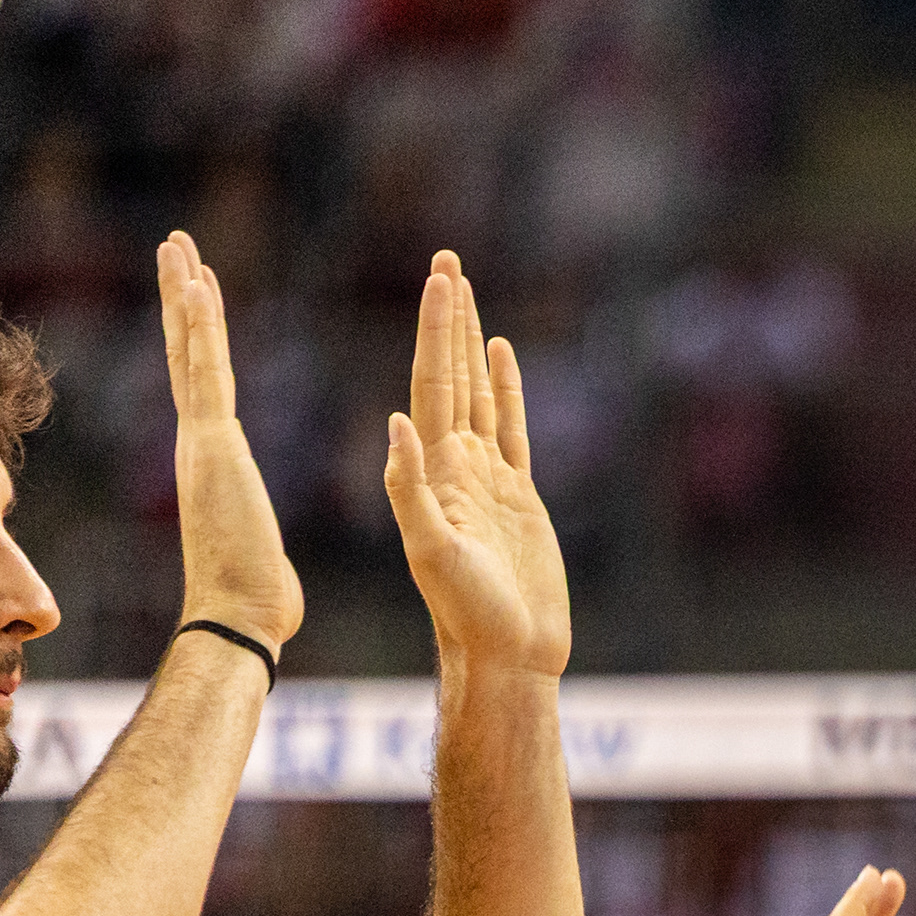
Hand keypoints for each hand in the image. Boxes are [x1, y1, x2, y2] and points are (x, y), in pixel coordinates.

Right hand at [159, 233, 303, 650]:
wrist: (240, 618)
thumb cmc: (257, 600)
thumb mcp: (260, 548)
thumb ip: (252, 534)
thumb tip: (257, 551)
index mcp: (216, 460)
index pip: (209, 383)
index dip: (202, 338)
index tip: (201, 293)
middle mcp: (201, 442)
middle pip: (190, 355)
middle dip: (183, 300)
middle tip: (176, 248)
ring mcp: (202, 441)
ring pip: (191, 352)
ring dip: (185, 297)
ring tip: (178, 246)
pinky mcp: (213, 445)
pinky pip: (205, 373)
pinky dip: (199, 328)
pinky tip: (196, 285)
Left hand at [384, 252, 570, 678]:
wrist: (506, 655)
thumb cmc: (466, 615)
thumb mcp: (432, 553)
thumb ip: (411, 491)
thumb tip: (396, 423)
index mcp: (434, 470)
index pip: (433, 383)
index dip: (436, 331)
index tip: (439, 281)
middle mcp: (456, 464)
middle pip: (451, 373)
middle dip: (448, 317)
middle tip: (446, 260)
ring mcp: (488, 478)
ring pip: (479, 392)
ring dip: (472, 342)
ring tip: (466, 291)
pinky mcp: (519, 497)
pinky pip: (512, 428)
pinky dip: (507, 388)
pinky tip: (502, 356)